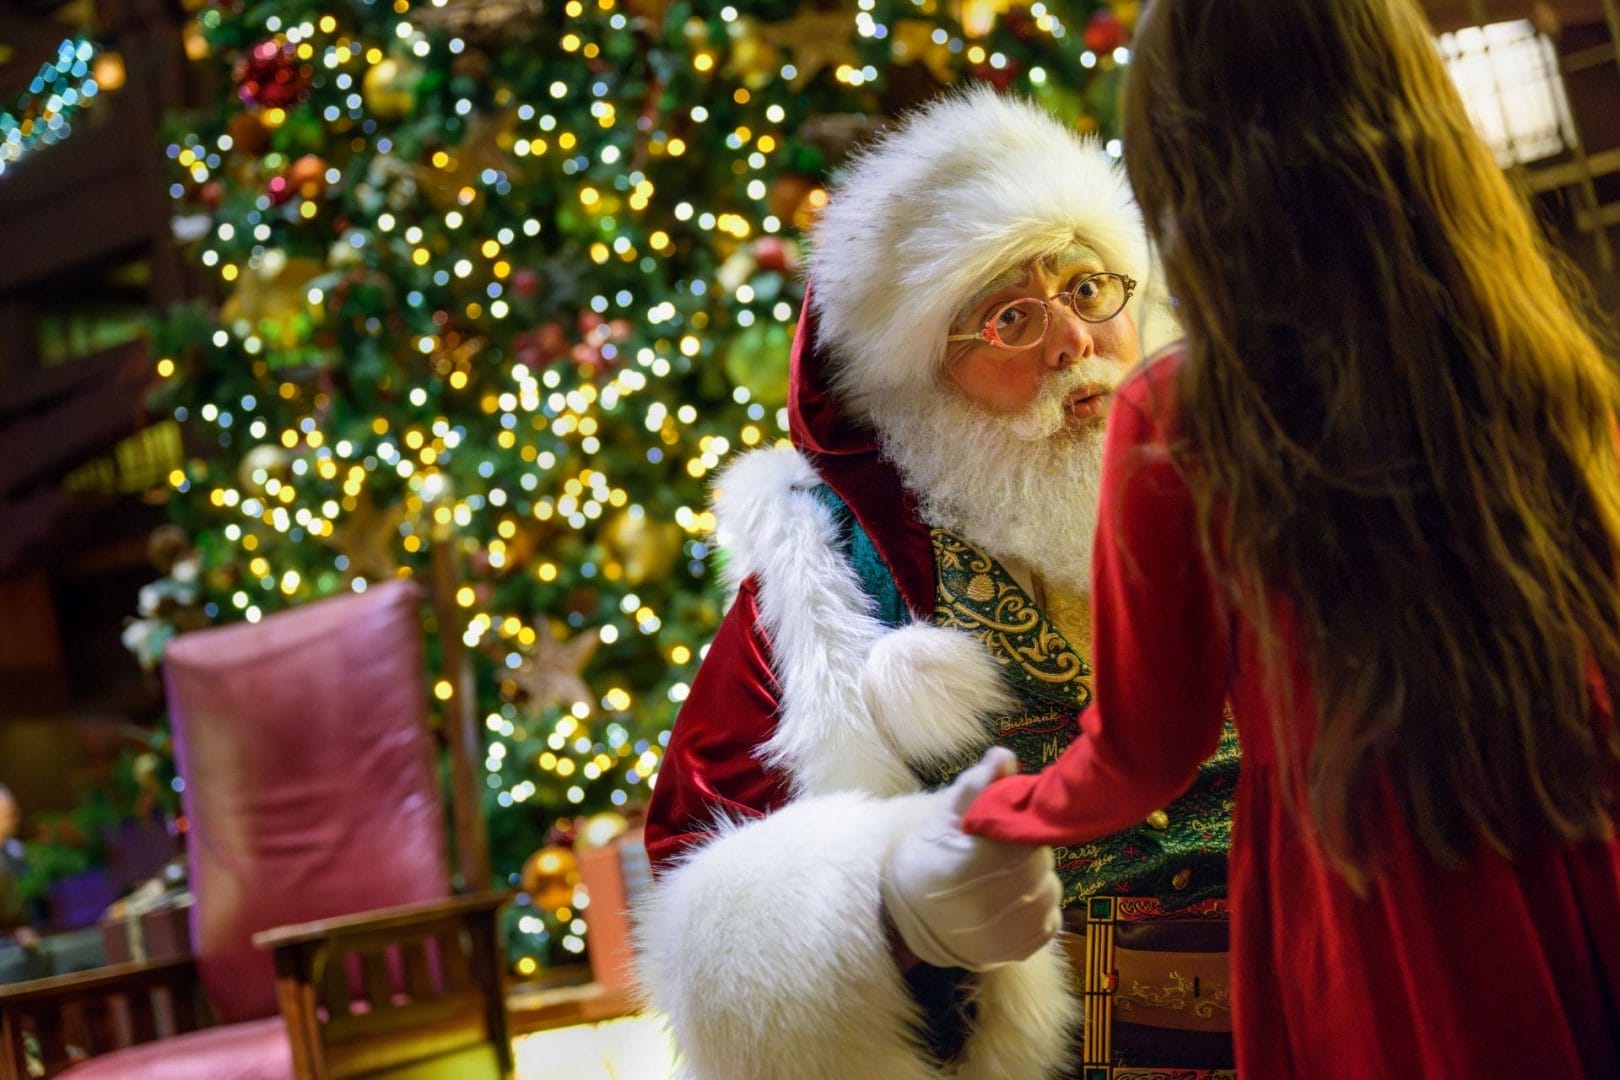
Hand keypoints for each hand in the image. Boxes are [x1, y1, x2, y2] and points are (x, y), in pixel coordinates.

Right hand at [881, 747, 1061, 970]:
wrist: (909, 919)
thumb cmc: (925, 859)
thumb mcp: (942, 817)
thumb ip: (976, 786)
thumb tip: (1004, 756)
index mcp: (972, 865)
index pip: (1025, 839)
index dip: (1019, 831)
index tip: (1004, 831)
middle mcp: (994, 904)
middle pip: (1040, 864)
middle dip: (1028, 853)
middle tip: (1004, 853)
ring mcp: (1010, 931)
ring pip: (1049, 891)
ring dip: (1036, 880)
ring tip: (1006, 878)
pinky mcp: (1021, 950)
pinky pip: (1050, 920)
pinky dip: (1039, 907)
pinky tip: (1013, 901)